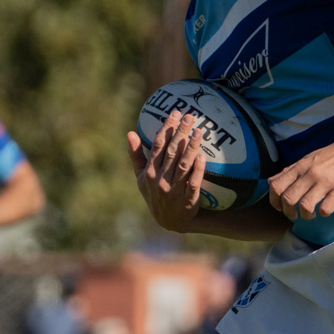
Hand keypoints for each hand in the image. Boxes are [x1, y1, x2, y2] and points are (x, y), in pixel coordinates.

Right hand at [127, 109, 205, 233]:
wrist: (168, 220)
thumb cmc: (154, 193)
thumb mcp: (141, 176)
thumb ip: (136, 155)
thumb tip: (130, 133)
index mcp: (150, 172)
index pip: (158, 146)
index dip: (167, 128)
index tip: (175, 113)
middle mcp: (161, 180)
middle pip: (172, 152)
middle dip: (181, 133)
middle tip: (190, 116)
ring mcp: (174, 190)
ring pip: (183, 165)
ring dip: (191, 147)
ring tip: (200, 131)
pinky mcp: (188, 200)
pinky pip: (193, 183)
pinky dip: (198, 170)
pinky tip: (203, 157)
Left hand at [267, 133, 333, 220]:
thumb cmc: (331, 155)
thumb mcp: (307, 159)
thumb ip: (289, 171)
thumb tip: (271, 182)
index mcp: (300, 167)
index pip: (276, 186)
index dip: (274, 201)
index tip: (281, 207)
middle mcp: (310, 173)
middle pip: (288, 199)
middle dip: (288, 213)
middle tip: (295, 215)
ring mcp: (326, 181)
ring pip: (305, 206)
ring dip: (305, 216)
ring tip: (310, 214)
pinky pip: (326, 208)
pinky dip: (323, 213)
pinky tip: (326, 209)